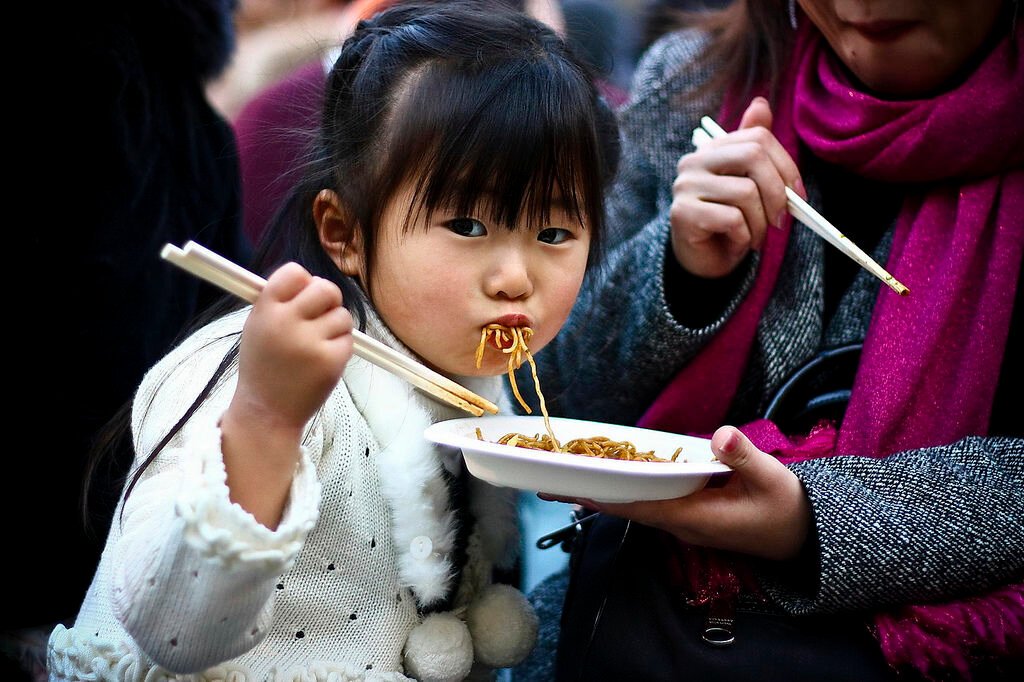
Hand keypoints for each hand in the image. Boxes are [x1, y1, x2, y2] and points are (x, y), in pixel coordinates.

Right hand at [221, 263, 351, 527]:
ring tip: (315, 346)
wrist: (267, 414)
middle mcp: (287, 322)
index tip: (303, 295)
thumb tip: (309, 279)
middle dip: (328, 300)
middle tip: (320, 315)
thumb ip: (280, 302)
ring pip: (342, 315)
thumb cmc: (264, 368)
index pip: (294, 272)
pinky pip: (348, 339)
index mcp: (265, 310)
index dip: (303, 282)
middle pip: (326, 288)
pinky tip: (322, 361)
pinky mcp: (331, 361)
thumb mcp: (257, 328)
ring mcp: (310, 342)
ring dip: (335, 327)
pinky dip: (340, 347)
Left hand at [542, 426, 811, 560]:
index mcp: (694, 518)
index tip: (572, 488)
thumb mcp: (772, 478)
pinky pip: (652, 502)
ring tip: (571, 474)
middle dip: (593, 493)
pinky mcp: (691, 516)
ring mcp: (685, 523)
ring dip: (608, 491)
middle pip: (628, 508)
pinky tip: (614, 474)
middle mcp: (682, 524)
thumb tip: (722, 435)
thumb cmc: (787, 507)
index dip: (605, 497)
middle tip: (551, 480)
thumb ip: (744, 457)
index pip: (639, 508)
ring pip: (638, 506)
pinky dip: (630, 489)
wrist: (804, 535)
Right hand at [669, 97, 803, 278]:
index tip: (798, 195)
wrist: (704, 260)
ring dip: (761, 222)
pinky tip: (738, 243)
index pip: (758, 138)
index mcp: (711, 149)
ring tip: (756, 236)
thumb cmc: (730, 220)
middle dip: (777, 192)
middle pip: (753, 156)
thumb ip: (755, 148)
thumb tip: (762, 104)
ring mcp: (685, 186)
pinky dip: (745, 236)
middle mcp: (693, 161)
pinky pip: (732, 219)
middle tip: (781, 220)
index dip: (786, 165)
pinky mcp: (682, 213)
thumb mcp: (748, 182)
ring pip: (745, 192)